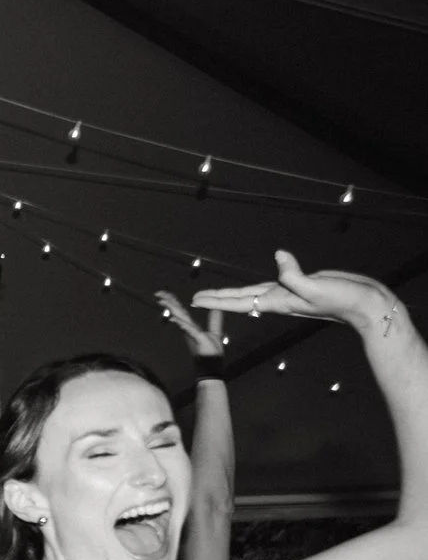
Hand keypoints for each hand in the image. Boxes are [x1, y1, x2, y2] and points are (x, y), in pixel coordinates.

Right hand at [156, 290, 224, 358]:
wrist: (211, 366)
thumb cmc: (211, 352)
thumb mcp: (215, 332)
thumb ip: (214, 320)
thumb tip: (216, 308)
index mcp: (191, 325)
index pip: (181, 310)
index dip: (173, 301)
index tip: (165, 294)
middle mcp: (189, 328)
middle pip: (178, 312)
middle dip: (169, 301)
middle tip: (158, 293)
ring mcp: (191, 333)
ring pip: (181, 318)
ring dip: (172, 309)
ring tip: (163, 301)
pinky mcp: (196, 338)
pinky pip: (188, 329)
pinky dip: (181, 324)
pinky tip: (175, 319)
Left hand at [193, 251, 401, 331]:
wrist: (364, 304)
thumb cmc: (342, 299)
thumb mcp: (315, 286)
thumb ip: (294, 274)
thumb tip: (278, 255)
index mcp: (278, 302)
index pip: (240, 301)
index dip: (217, 300)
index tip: (196, 301)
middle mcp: (279, 299)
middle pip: (241, 299)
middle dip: (217, 299)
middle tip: (195, 299)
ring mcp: (289, 294)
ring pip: (253, 294)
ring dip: (233, 295)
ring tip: (215, 295)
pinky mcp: (300, 286)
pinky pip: (271, 285)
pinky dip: (256, 286)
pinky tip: (252, 287)